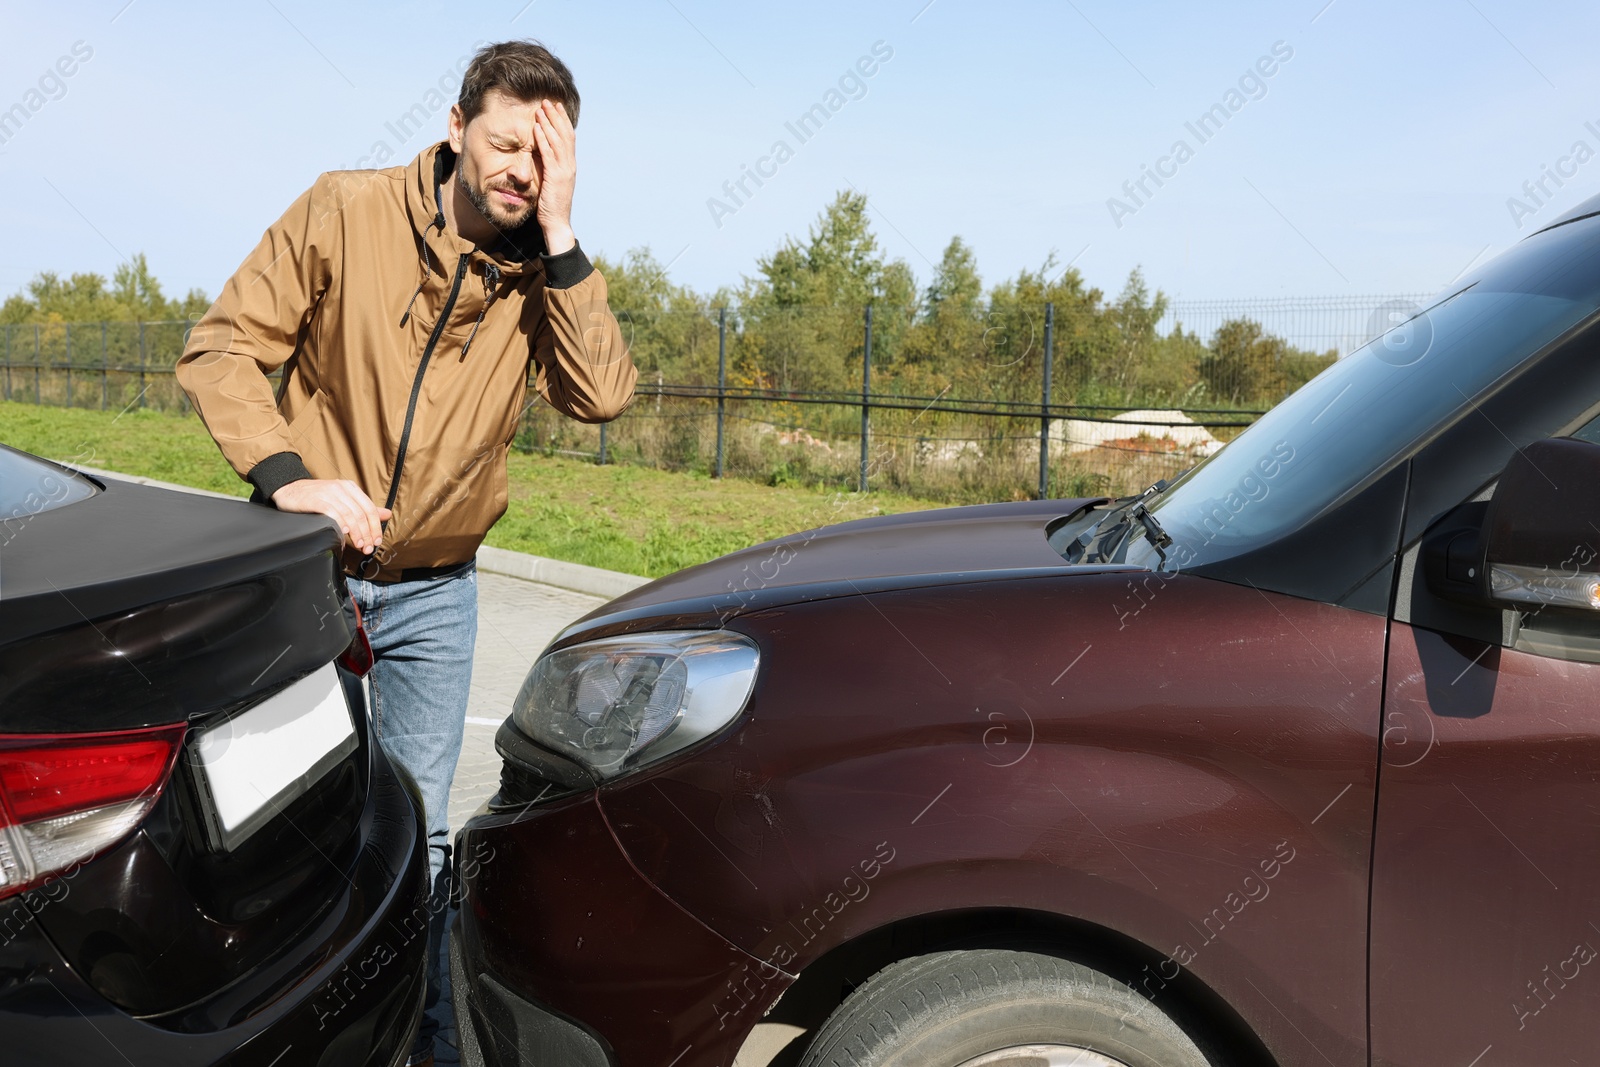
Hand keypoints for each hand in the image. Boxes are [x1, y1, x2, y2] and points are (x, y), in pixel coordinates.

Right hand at [271, 479, 391, 554]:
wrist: (289, 489)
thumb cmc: (316, 497)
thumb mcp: (342, 499)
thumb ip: (364, 507)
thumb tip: (386, 514)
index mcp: (351, 488)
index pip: (370, 509)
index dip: (375, 527)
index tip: (376, 541)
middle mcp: (341, 488)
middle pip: (361, 514)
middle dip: (367, 534)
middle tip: (367, 548)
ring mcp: (328, 493)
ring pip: (349, 515)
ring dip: (356, 533)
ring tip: (358, 545)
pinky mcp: (316, 499)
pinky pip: (332, 513)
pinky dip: (340, 525)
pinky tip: (343, 534)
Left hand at [532, 99, 576, 254]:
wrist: (557, 223)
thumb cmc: (552, 205)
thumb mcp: (552, 182)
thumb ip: (550, 167)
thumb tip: (543, 155)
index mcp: (570, 165)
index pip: (568, 137)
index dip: (562, 121)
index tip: (556, 107)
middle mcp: (570, 165)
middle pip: (565, 134)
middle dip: (556, 116)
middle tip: (548, 101)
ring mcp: (564, 171)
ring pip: (557, 141)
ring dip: (549, 123)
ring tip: (541, 109)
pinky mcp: (555, 177)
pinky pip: (549, 154)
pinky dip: (542, 139)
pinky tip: (536, 128)